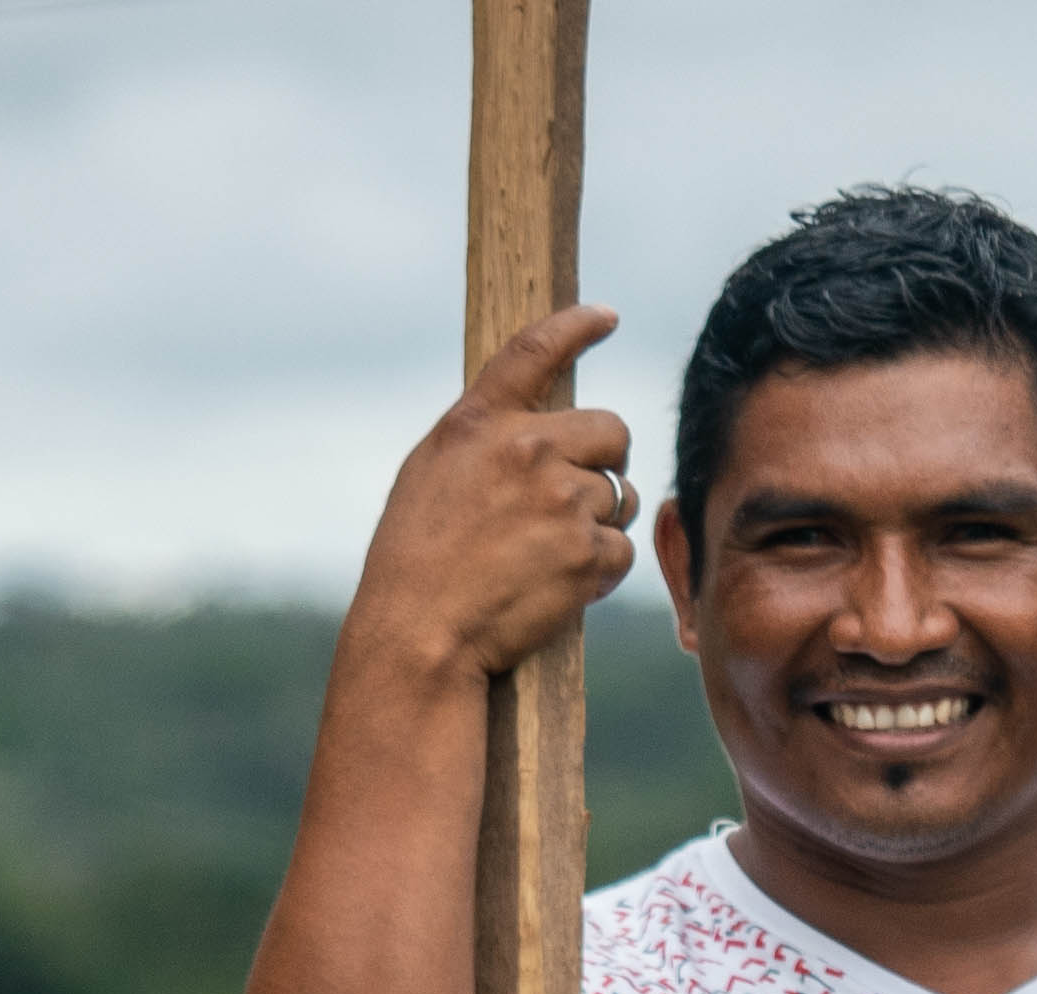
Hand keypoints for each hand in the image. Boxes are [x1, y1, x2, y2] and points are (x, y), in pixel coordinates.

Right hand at [343, 308, 638, 692]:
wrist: (420, 634)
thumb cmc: (415, 563)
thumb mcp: (432, 477)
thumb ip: (486, 443)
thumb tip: (539, 431)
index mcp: (479, 423)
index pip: (534, 351)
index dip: (576, 326)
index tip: (605, 317)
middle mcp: (525, 449)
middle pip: (611, 430)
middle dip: (603, 462)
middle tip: (573, 499)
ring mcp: (561, 499)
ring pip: (618, 496)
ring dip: (597, 523)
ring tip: (545, 555)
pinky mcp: (586, 551)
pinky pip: (620, 550)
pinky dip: (599, 571)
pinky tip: (557, 586)